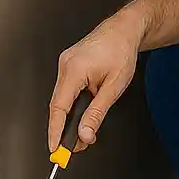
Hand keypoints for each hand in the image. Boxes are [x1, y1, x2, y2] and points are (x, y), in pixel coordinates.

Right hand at [47, 12, 142, 153]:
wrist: (124, 30)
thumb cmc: (122, 51)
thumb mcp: (114, 86)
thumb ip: (97, 113)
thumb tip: (85, 133)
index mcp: (75, 69)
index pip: (59, 107)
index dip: (55, 131)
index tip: (54, 149)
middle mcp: (65, 65)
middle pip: (58, 105)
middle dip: (64, 128)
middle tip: (72, 147)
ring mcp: (65, 63)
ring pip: (62, 98)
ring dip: (70, 116)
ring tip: (82, 133)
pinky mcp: (69, 64)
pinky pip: (66, 89)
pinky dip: (72, 104)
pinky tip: (81, 115)